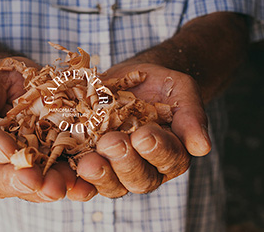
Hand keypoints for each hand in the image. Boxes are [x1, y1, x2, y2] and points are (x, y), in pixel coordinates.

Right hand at [0, 58, 96, 201]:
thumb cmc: (2, 81)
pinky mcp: (54, 165)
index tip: (7, 150)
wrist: (27, 85)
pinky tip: (84, 185)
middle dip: (18, 181)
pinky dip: (73, 185)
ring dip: (47, 187)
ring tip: (63, 185)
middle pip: (1, 178)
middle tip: (35, 181)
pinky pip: (61, 178)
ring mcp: (28, 165)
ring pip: (33, 186)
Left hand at [76, 63, 210, 197]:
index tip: (144, 134)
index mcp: (171, 154)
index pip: (169, 159)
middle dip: (125, 163)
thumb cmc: (162, 85)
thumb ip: (191, 117)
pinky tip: (61, 172)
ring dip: (98, 175)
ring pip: (109, 183)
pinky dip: (72, 177)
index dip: (157, 150)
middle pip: (138, 178)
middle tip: (112, 144)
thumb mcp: (181, 92)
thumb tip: (202, 147)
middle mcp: (145, 168)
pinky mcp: (90, 160)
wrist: (133, 80)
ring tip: (87, 163)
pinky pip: (81, 175)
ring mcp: (115, 168)